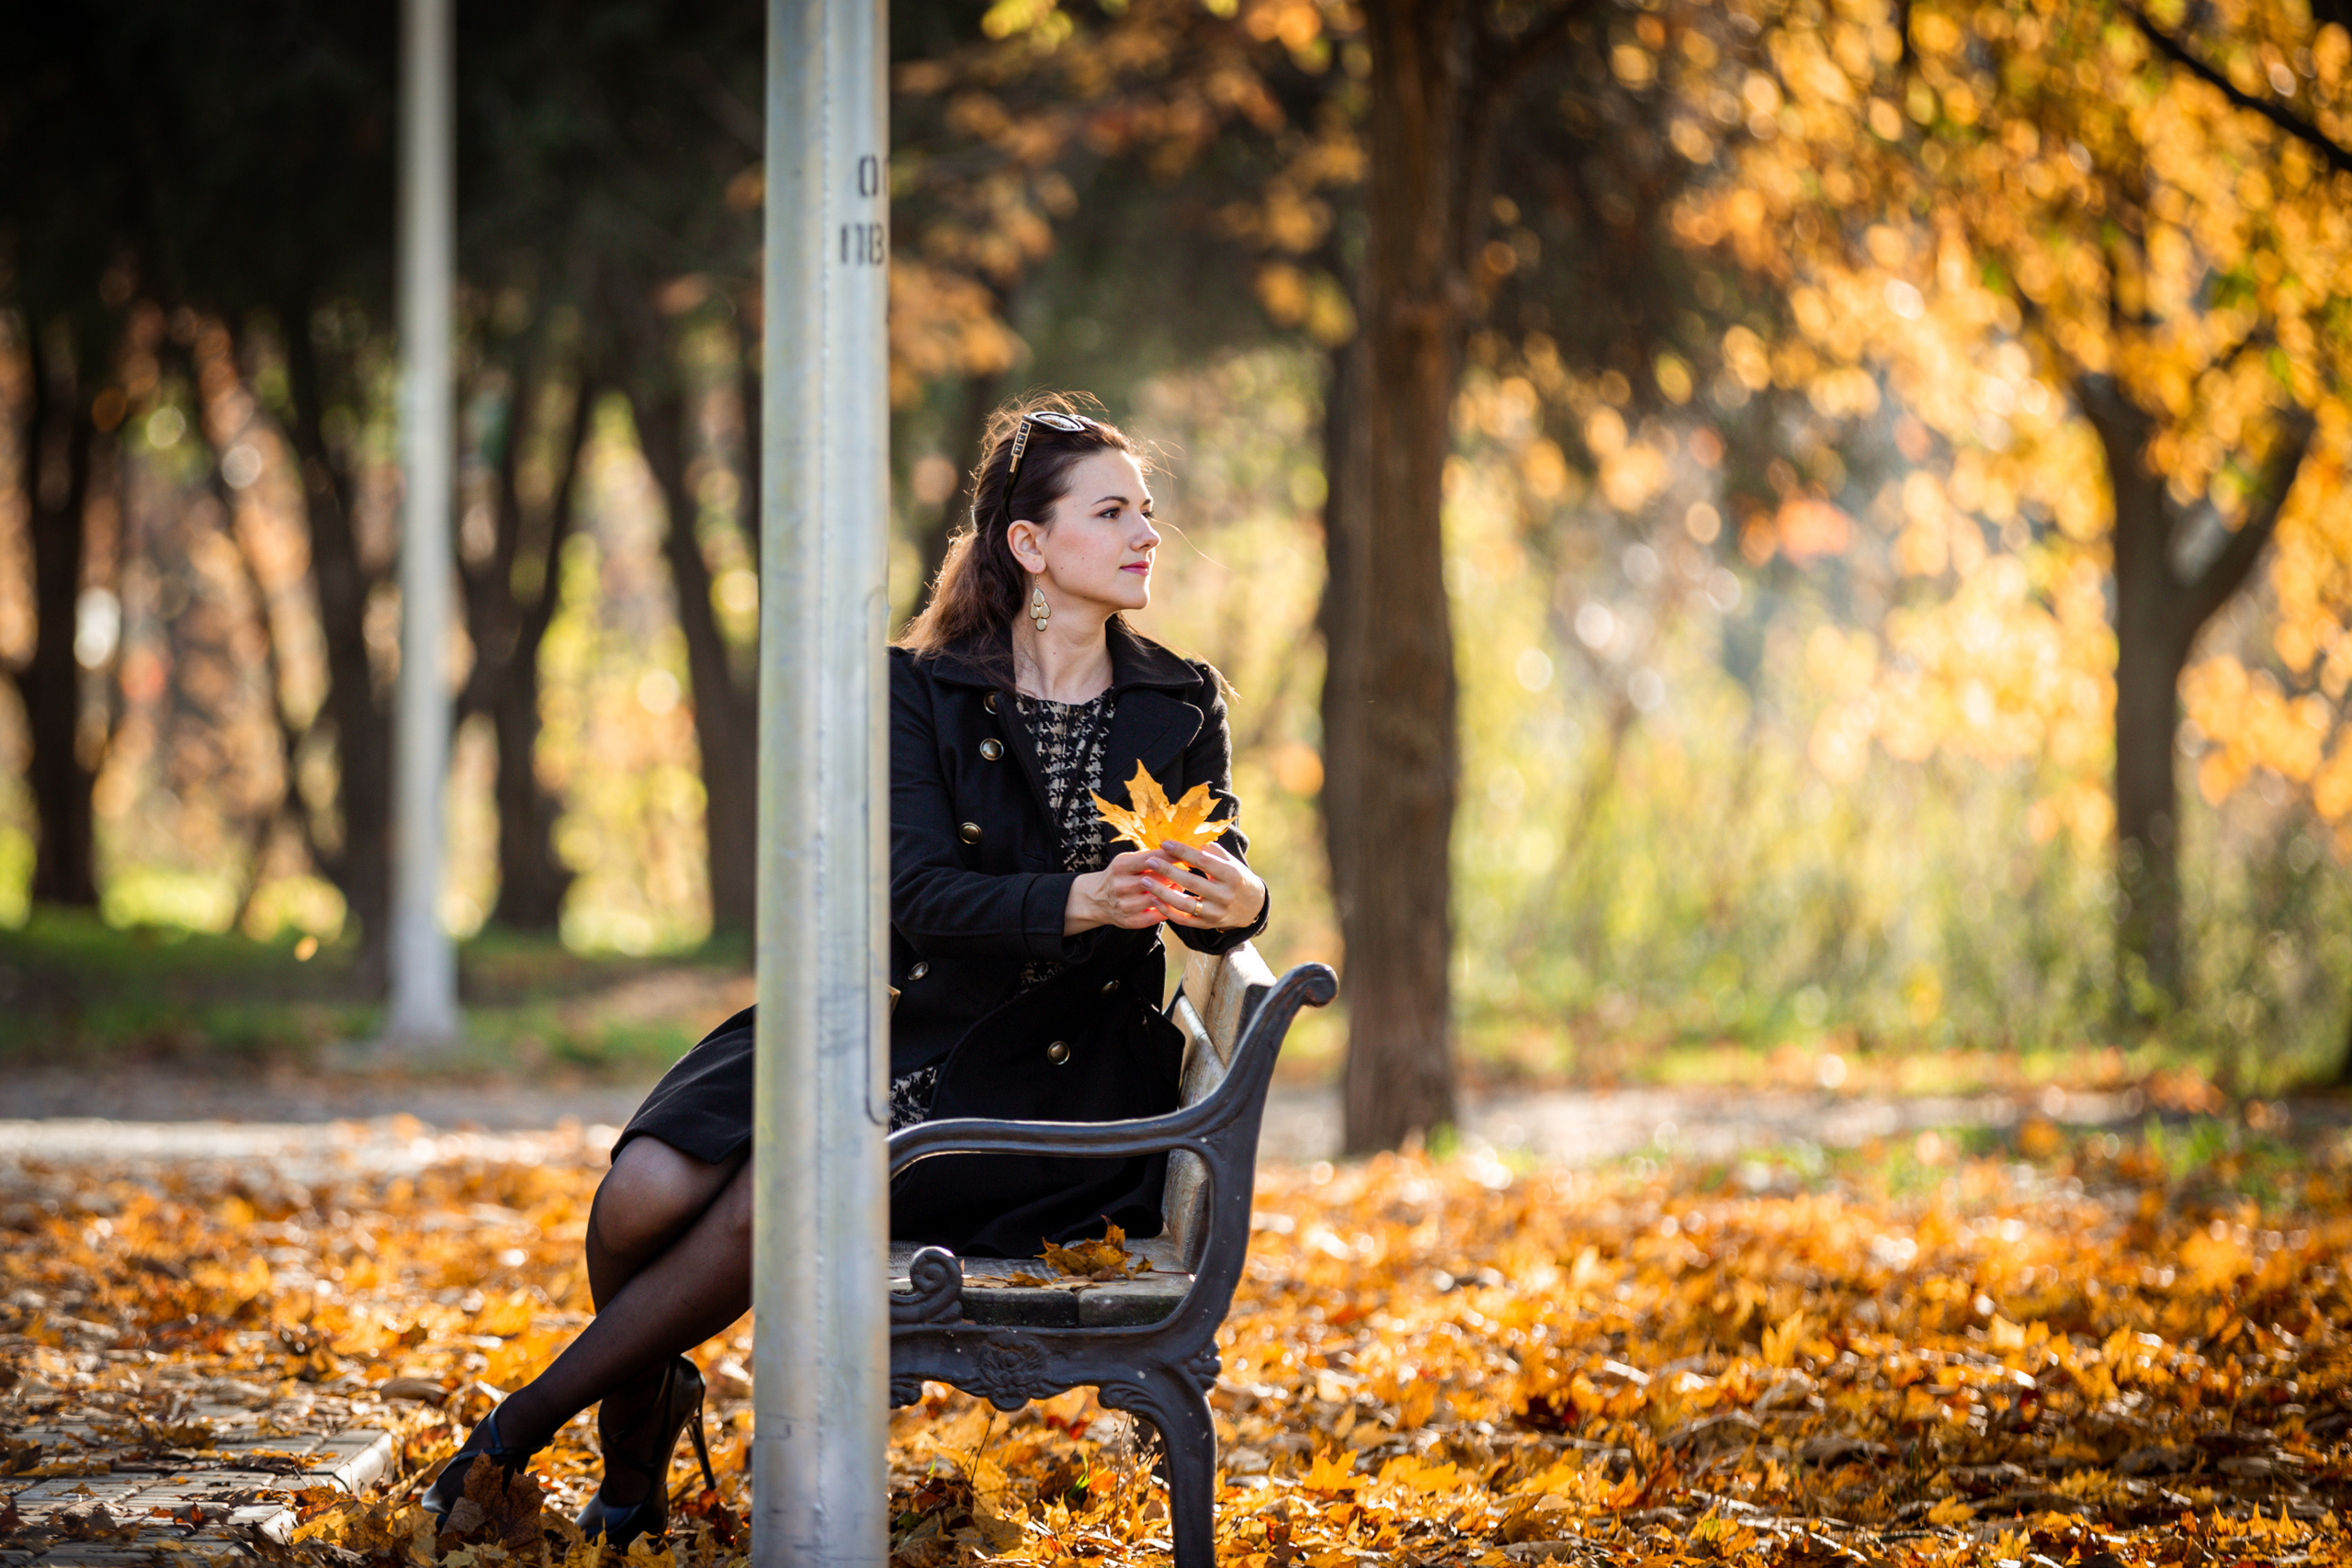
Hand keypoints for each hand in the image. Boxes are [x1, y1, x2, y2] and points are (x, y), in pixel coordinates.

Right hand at [1065, 851, 1182, 933]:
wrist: (1096, 899)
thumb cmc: (1120, 875)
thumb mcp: (1127, 860)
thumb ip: (1149, 856)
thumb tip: (1178, 849)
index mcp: (1121, 866)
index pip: (1151, 859)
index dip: (1172, 857)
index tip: (1187, 855)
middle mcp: (1121, 886)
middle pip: (1157, 880)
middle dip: (1174, 875)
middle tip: (1187, 873)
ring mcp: (1125, 905)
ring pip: (1158, 898)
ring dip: (1173, 893)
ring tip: (1180, 887)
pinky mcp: (1130, 921)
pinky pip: (1155, 915)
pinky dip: (1167, 909)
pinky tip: (1172, 903)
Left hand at [1143, 839, 1265, 930]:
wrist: (1252, 907)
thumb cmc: (1236, 877)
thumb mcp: (1230, 861)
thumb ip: (1210, 850)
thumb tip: (1186, 838)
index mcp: (1232, 875)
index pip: (1203, 861)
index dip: (1183, 852)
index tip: (1165, 844)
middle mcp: (1224, 895)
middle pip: (1191, 882)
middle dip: (1168, 870)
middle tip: (1149, 860)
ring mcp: (1216, 913)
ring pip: (1184, 904)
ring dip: (1162, 892)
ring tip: (1145, 880)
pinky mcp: (1207, 925)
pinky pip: (1183, 920)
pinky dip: (1167, 910)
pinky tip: (1154, 899)